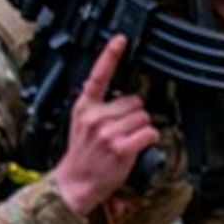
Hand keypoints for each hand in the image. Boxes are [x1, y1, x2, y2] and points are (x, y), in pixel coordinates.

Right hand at [50, 36, 160, 215]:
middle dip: (135, 115)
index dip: (110, 55)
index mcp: (84, 107)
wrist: (74, 184)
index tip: (121, 39)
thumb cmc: (82, 156)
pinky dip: (150, 139)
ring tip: (126, 141)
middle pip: (135, 101)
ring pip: (144, 117)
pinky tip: (138, 146)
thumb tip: (124, 99)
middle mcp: (95, 116)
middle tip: (122, 131)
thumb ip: (98, 108)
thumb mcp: (80, 125)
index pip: (98, 75)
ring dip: (142, 129)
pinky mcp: (121, 147)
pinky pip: (149, 133)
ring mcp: (107, 132)